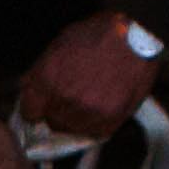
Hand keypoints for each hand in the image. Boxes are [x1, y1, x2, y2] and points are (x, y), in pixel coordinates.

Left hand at [16, 13, 159, 142]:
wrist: (138, 35)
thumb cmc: (97, 35)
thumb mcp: (59, 46)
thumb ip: (40, 74)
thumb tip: (30, 96)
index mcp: (47, 80)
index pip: (29, 113)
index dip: (37, 107)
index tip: (44, 105)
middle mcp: (64, 100)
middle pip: (51, 122)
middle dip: (58, 111)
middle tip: (74, 95)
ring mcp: (87, 113)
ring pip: (72, 129)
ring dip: (78, 118)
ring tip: (91, 97)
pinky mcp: (109, 120)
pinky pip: (94, 133)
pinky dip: (96, 122)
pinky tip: (103, 103)